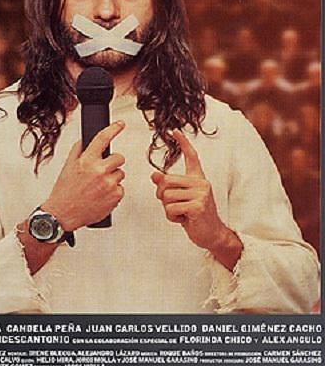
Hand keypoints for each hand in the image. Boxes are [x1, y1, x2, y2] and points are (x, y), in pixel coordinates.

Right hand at [43, 121, 125, 230]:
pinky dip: (114, 192)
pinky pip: (121, 189)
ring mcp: (109, 184)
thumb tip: (85, 141)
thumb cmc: (64, 192)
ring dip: (113, 178)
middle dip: (113, 162)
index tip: (120, 124)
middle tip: (103, 171)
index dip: (114, 129)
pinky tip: (102, 196)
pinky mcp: (115, 196)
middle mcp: (99, 171)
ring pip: (120, 174)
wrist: (62, 214)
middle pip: (119, 158)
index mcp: (87, 161)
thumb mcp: (67, 167)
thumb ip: (78, 151)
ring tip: (98, 187)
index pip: (103, 138)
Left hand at [151, 129, 241, 269]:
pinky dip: (173, 217)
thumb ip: (169, 186)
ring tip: (182, 213)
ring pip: (166, 196)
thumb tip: (154, 175)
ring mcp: (201, 194)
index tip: (175, 131)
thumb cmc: (195, 216)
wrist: (212, 234)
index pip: (191, 156)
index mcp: (198, 178)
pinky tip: (185, 219)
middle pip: (166, 181)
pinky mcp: (198, 206)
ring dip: (169, 209)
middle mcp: (201, 182)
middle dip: (163, 196)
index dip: (183, 143)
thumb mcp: (181, 198)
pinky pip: (171, 208)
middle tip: (174, 206)